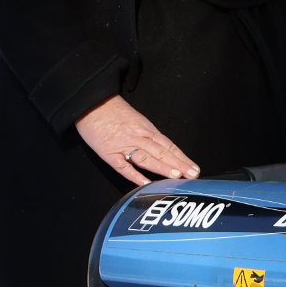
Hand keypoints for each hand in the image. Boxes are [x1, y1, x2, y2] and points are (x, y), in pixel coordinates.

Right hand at [76, 95, 199, 185]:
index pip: (168, 146)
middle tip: (192, 175)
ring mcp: (124, 145)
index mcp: (147, 129)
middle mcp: (138, 137)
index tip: (194, 168)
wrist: (91, 103)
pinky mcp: (109, 153)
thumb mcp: (137, 120)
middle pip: (161, 152)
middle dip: (178, 164)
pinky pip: (123, 166)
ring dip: (162, 167)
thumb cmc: (113, 111)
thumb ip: (149, 135)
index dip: (182, 158)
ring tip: (176, 176)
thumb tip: (165, 151)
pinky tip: (145, 183)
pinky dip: (134, 175)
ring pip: (146, 158)